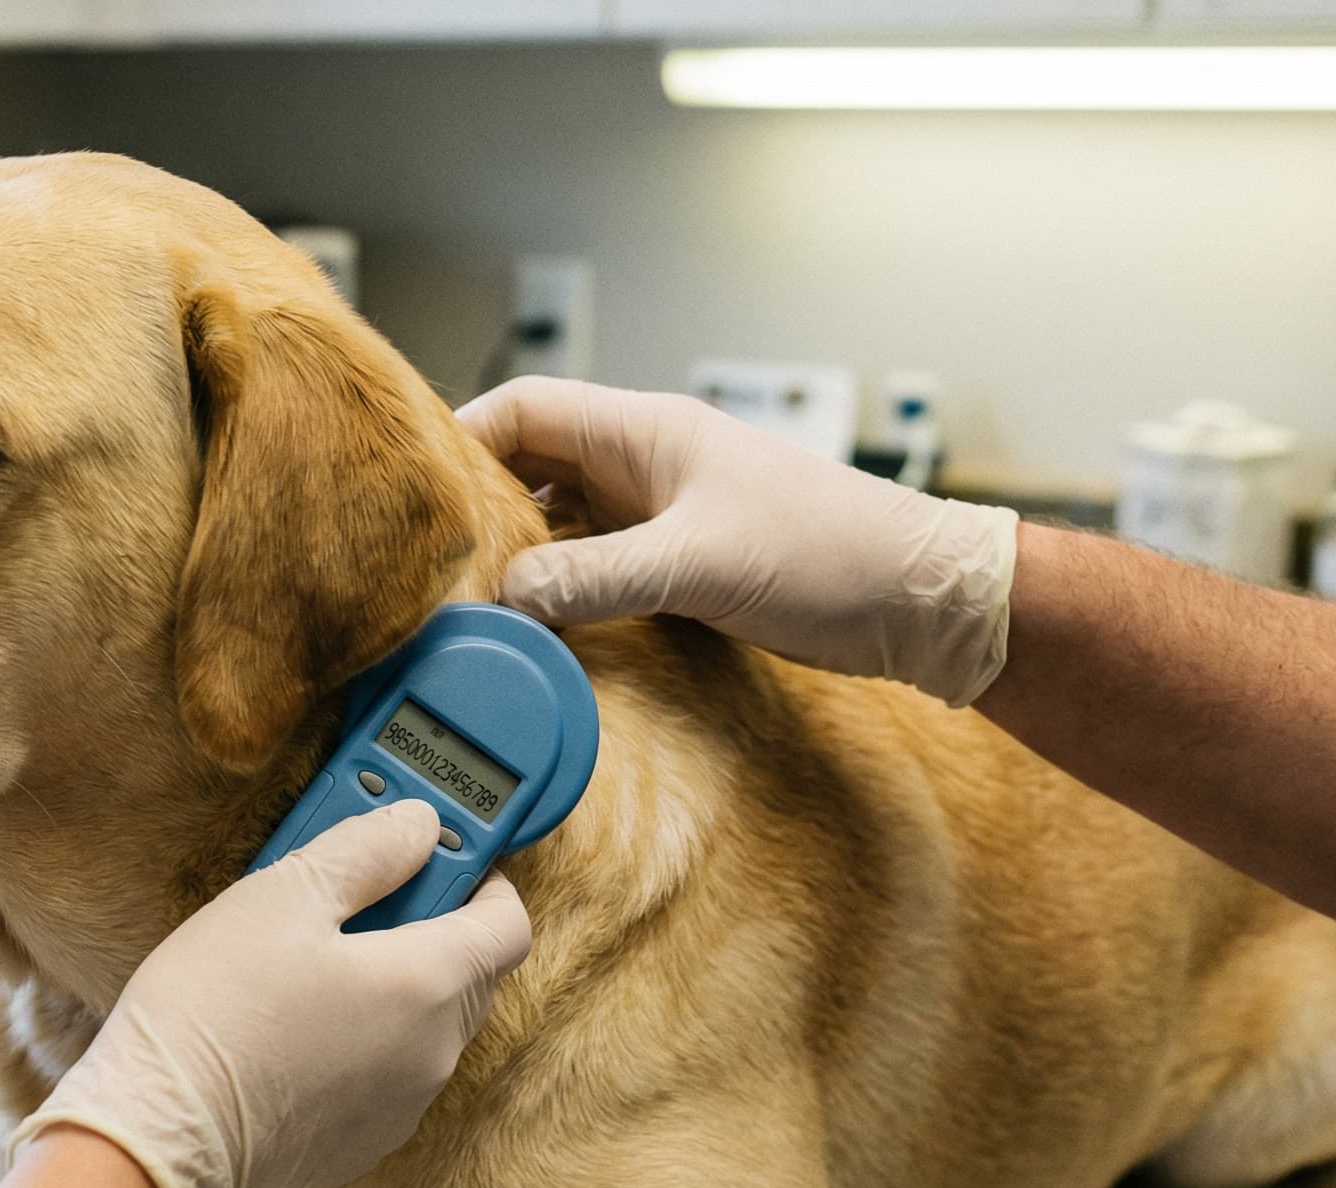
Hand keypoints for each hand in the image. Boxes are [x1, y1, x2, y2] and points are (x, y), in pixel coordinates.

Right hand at [13, 802, 532, 1187]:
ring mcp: (401, 1107)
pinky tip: (296, 1025)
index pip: (509, 925)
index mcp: (429, 985)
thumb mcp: (283, 895)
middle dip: (434, 927)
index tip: (434, 857)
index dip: (481, 880)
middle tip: (360, 898)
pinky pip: (388, 1074)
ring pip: (428, 1027)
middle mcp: (433, 1054)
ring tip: (313, 961)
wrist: (158, 1136)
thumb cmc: (214, 1010)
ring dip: (396, 986)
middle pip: (471, 975)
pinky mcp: (362, 1143)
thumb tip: (419, 825)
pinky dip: (365, 1041)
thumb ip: (366, 850)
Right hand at [460, 376, 1020, 706]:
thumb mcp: (698, 565)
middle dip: (475, 507)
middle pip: (528, 467)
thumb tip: (503, 598)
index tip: (412, 494)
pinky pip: (593, 567)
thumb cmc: (831, 555)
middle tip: (424, 564)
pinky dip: (558, 592)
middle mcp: (644, 464)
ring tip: (465, 603)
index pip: (523, 409)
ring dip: (516, 558)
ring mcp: (661, 514)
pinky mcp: (679, 563)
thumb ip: (594, 577)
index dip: (459, 439)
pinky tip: (534, 631)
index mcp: (645, 431)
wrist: (922, 600)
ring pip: (557, 522)